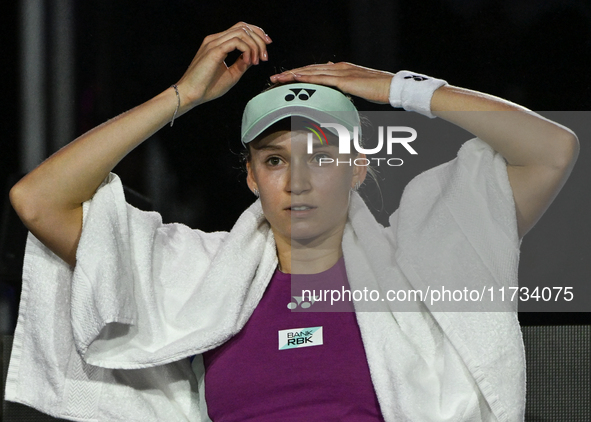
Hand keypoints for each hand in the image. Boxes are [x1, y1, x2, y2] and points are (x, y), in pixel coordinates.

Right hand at [176, 22, 271, 109]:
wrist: (191, 94)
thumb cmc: (206, 87)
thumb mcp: (231, 74)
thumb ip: (242, 64)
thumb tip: (253, 57)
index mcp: (218, 43)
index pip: (240, 29)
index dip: (256, 34)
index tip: (266, 46)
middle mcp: (215, 39)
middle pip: (243, 26)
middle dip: (259, 38)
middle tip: (265, 55)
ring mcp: (214, 43)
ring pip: (242, 32)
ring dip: (255, 46)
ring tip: (257, 61)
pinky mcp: (214, 50)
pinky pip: (237, 42)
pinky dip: (247, 50)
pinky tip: (248, 61)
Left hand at [270, 62, 393, 103]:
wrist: (392, 87)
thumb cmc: (378, 90)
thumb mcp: (358, 88)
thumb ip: (346, 88)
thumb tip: (336, 89)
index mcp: (342, 70)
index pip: (316, 71)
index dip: (300, 74)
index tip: (286, 79)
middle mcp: (339, 68)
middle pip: (309, 69)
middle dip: (291, 74)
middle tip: (274, 78)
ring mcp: (341, 72)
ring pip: (311, 72)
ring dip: (293, 75)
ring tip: (278, 78)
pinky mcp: (344, 80)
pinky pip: (321, 78)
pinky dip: (306, 77)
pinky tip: (295, 77)